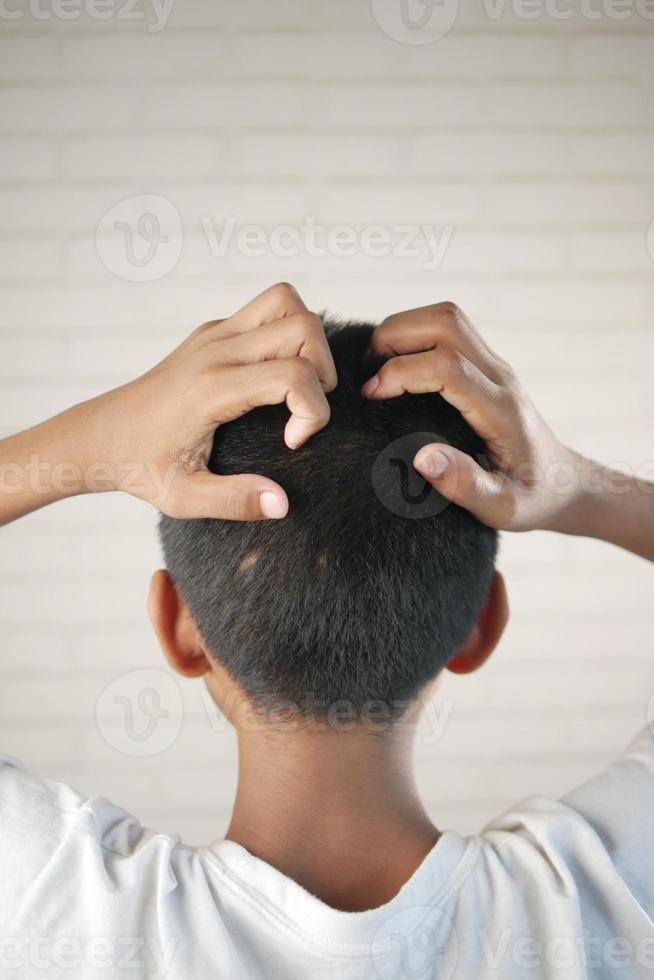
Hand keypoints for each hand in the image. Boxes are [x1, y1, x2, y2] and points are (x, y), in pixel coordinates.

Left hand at [86, 283, 336, 520]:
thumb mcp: (183, 499)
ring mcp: (213, 334)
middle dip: (322, 371)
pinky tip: (269, 382)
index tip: (292, 443)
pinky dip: (285, 337)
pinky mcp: (211, 331)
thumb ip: (234, 501)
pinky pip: (266, 310)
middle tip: (304, 411)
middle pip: (303, 325)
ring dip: (308, 342)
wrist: (99, 437)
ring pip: (286, 302)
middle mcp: (215, 351)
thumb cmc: (140, 467)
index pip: (294, 375)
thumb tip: (283, 504)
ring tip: (296, 387)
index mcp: (212, 389)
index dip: (313, 412)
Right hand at [361, 301, 578, 532]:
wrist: (565, 484)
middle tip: (366, 375)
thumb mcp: (502, 507)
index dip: (400, 373)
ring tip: (376, 369)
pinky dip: (414, 336)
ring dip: (402, 330)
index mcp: (501, 409)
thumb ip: (464, 485)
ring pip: (446, 317)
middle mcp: (500, 377)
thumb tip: (421, 458)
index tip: (370, 397)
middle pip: (445, 322)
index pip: (446, 366)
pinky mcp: (486, 366)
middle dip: (394, 337)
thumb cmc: (532, 499)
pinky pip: (448, 330)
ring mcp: (495, 366)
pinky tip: (395, 368)